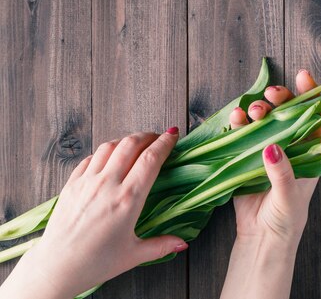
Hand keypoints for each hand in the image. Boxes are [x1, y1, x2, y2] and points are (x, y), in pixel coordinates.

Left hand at [0, 128, 184, 298]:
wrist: (56, 267)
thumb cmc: (96, 262)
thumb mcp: (134, 255)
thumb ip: (161, 245)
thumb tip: (182, 244)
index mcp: (128, 200)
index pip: (150, 159)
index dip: (164, 143)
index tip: (172, 136)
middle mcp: (107, 185)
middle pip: (131, 145)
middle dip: (147, 136)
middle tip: (157, 137)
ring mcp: (87, 182)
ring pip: (109, 146)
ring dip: (126, 140)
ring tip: (136, 144)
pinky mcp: (71, 184)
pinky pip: (90, 158)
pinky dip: (104, 152)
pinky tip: (110, 157)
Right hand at [220, 70, 318, 298]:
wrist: (261, 240)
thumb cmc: (286, 220)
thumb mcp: (289, 198)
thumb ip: (282, 173)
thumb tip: (272, 148)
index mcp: (309, 153)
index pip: (313, 117)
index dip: (309, 95)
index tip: (302, 76)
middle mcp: (289, 147)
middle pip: (285, 113)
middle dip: (279, 99)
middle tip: (271, 95)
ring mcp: (266, 151)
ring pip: (263, 121)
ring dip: (256, 110)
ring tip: (250, 111)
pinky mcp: (245, 157)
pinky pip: (241, 134)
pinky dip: (237, 124)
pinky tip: (234, 118)